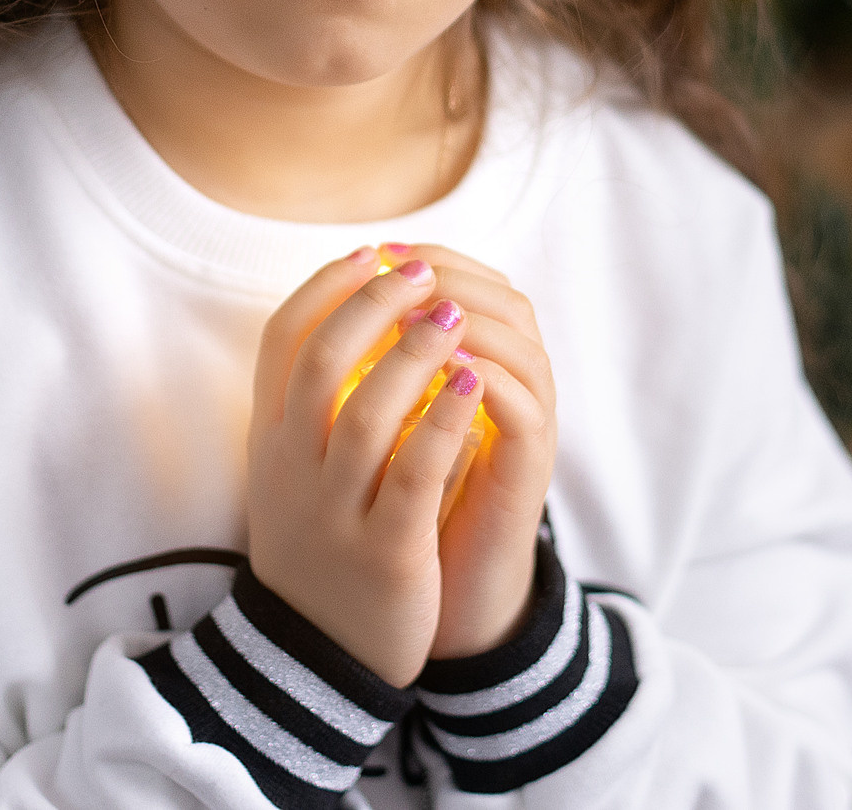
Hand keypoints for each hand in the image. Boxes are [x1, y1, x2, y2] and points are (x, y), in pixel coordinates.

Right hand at [246, 247, 483, 684]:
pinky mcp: (385, 550)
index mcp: (270, 442)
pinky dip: (442, 421)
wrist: (318, 658)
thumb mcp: (297, 471)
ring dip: (413, 352)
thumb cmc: (321, 545)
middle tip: (420, 273)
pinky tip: (473, 386)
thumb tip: (362, 309)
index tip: (370, 254)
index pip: (281, 341)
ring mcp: (334, 511)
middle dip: (373, 304)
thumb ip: (316, 404)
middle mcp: (293, 470)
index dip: (324, 289)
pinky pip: (412, 474)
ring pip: (365, 412)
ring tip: (453, 315)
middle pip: (320, 362)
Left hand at [398, 245, 556, 660]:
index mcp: (476, 367)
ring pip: (522, 343)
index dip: (429, 258)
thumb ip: (370, 377)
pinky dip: (489, 382)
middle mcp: (511, 386)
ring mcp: (527, 424)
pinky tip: (447, 371)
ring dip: (471, 319)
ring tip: (418, 310)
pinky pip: (523, 409)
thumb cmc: (407, 508)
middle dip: (449, 275)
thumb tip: (321, 313)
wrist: (447, 599)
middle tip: (402, 271)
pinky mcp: (530, 468)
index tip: (375, 252)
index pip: (471, 281)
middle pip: (505, 297)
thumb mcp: (381, 434)